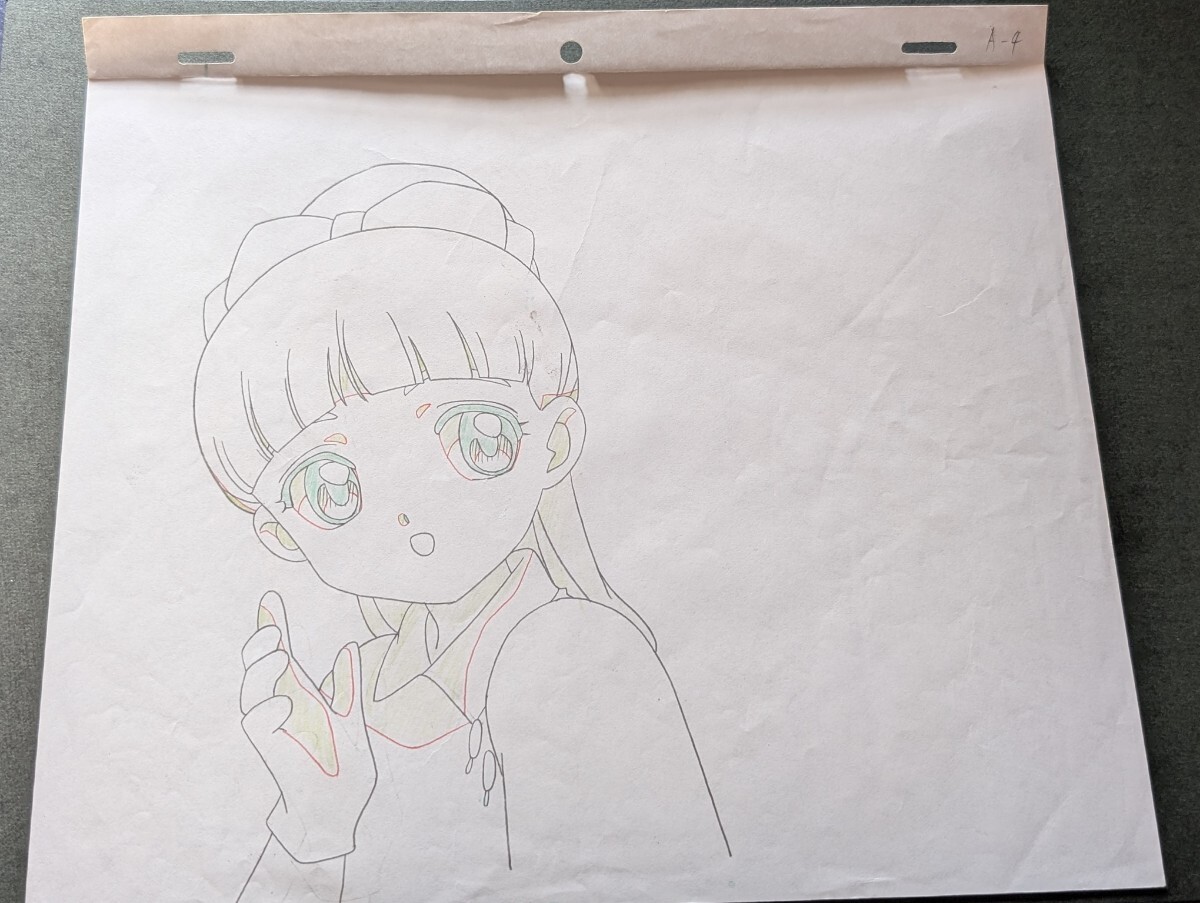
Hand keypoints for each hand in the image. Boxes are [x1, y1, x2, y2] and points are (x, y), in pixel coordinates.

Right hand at [240, 591, 376, 862]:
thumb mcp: (352, 718)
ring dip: (260, 669)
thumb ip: (348, 685)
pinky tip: (286, 703)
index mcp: (301, 694)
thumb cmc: (345, 769)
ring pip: (250, 690)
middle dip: (260, 643)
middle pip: (258, 666)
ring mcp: (274, 728)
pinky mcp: (270, 749)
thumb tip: (346, 647)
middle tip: (275, 627)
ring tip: (280, 652)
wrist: (340, 812)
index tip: (271, 598)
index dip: (272, 626)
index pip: (282, 655)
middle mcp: (282, 706)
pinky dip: (267, 710)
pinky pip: (256, 724)